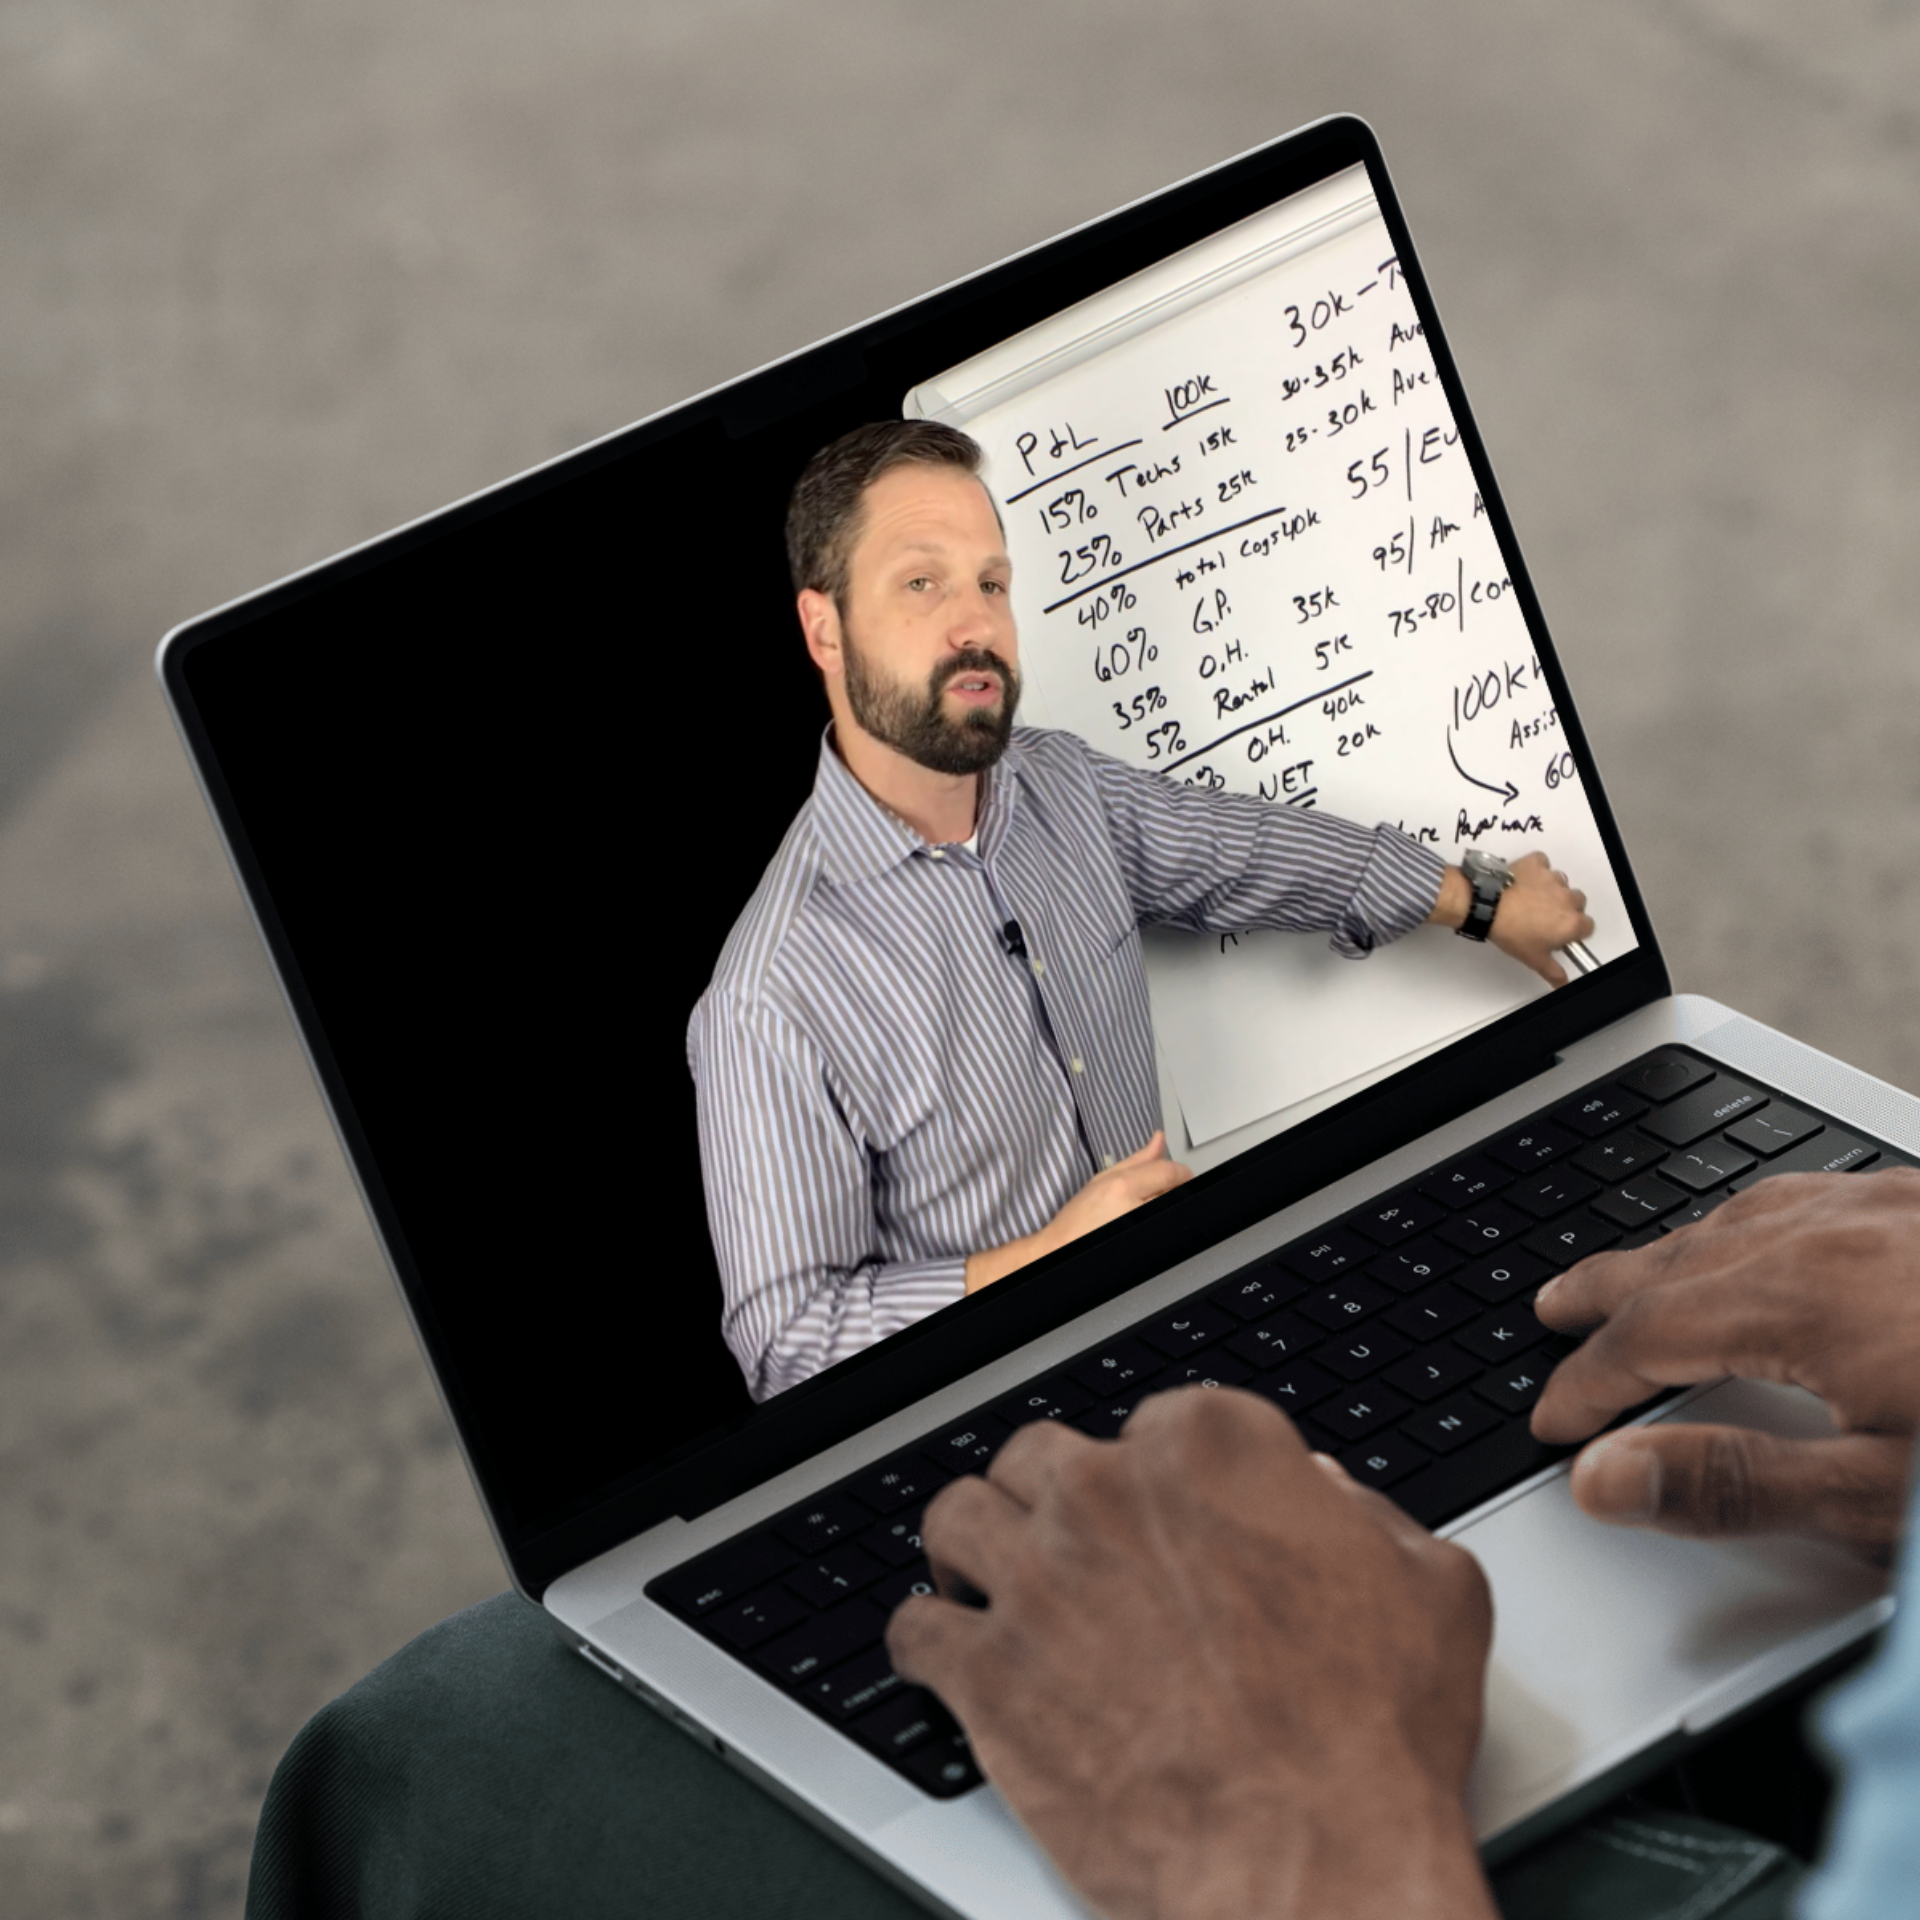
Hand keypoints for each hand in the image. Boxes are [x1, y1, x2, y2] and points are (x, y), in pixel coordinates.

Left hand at [886, 1389, 1497, 1919]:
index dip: (1157, 1476)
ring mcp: (1037, 1575)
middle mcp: (1107, 1490)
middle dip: (1057, 1499)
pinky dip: (924, 1641)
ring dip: (973, 1546)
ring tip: (985, 1578)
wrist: (1315, 1868)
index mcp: (1210, 1447)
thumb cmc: (1374, 1741)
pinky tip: (943, 1655)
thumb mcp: (1427, 1586)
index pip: (1156, 1422)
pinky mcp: (987, 1671)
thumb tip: (1319, 1496)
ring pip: (958, 1516)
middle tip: (1074, 1550)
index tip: (1160, 1513)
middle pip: (1042, 1455)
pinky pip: (913, 1630)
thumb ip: (1360, 1513)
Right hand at [965, 1132, 1190, 1293]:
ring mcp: (1145, 1228)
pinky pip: (1165, 1222)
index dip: (1179, 1171)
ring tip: (1144, 1207)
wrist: (1065, 1248)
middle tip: (1153, 1192)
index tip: (1177, 1174)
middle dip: (1171, 1187)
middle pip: (1176, 1189)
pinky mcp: (1150, 1244)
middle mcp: (1137, 1208)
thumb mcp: (1104, 1179)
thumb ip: (1137, 1159)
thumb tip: (1159, 1140)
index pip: (1170, 1172)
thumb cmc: (1078, 1220)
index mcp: (1124, 1187)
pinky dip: (1160, 1218)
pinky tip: (1142, 1221)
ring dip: (1166, 1202)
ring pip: (1173, 1206)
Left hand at [1487, 852, 1592, 986]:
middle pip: (1577, 902)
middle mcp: (1567, 898)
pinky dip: (1536, 869)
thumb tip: (1561, 982)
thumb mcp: (1533, 958)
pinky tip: (1523, 880)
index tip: (1561, 934)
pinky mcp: (1537, 863)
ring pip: (1560, 883)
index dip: (1574, 930)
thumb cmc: (1510, 931)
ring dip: (1550, 889)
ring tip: (1529, 898)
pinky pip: (1542, 863)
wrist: (1488, 905)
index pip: (1587, 927)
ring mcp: (1553, 879)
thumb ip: (1553, 971)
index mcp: (1571, 923)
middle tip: (1543, 917)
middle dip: (1564, 909)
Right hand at [1531, 1170, 1919, 1551]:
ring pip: (1740, 1219)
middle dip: (1605, 1294)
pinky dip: (1752, 1226)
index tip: (1554, 1422)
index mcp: (1804, 1298)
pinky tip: (1765, 1241)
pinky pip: (1807, 1199)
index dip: (1587, 1386)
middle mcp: (1834, 1233)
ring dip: (1673, 1255)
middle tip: (1554, 1312)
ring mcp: (1887, 1207)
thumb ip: (1739, 1486)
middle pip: (1678, 1259)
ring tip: (1640, 1278)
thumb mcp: (1885, 1496)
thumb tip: (1608, 1479)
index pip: (1648, 1338)